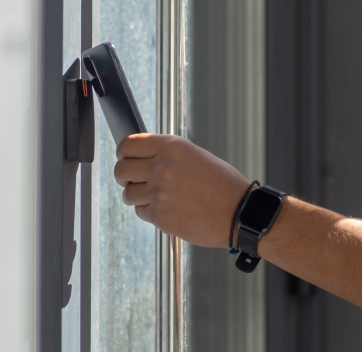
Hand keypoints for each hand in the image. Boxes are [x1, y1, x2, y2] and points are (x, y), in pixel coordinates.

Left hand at [114, 133, 249, 247]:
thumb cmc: (224, 184)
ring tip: (159, 197)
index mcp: (173, 147)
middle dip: (125, 177)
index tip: (127, 159)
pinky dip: (151, 211)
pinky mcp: (160, 216)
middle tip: (135, 180)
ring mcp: (159, 193)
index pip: (128, 144)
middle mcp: (163, 167)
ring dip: (138, 196)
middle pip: (120, 169)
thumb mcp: (197, 157)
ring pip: (127, 194)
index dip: (124, 153)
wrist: (241, 212)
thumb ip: (168, 155)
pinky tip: (169, 208)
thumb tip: (142, 160)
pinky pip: (141, 212)